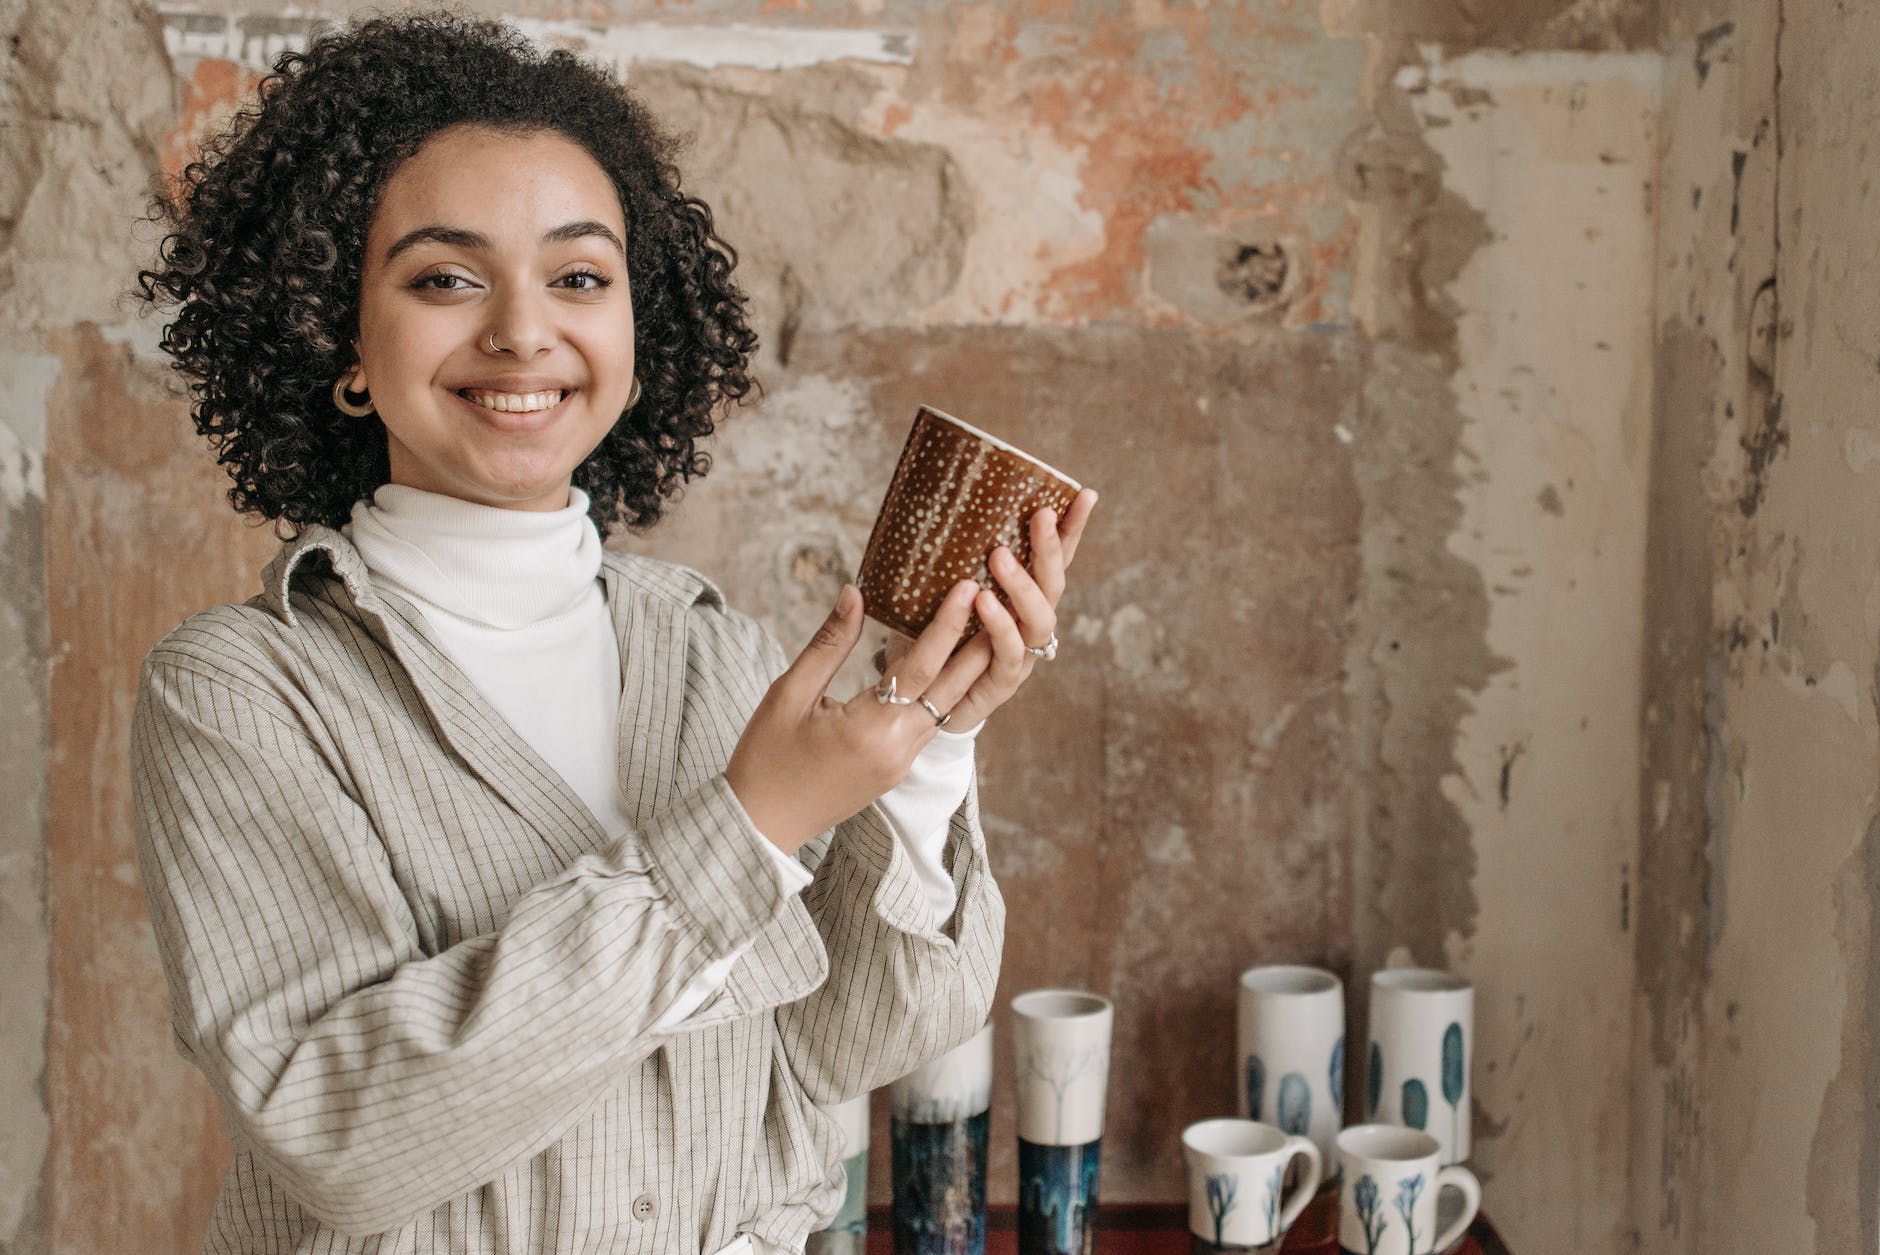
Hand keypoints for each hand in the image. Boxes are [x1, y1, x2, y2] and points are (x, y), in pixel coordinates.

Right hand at [725, 577, 998, 853]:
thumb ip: (828, 643)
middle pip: (951, 690)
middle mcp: (897, 750)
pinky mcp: (896, 772)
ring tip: (987, 628)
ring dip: (966, 670)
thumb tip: (855, 593)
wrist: (758, 826)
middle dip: (980, 646)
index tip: (968, 587)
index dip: (947, 623)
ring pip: (944, 709)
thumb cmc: (765, 759)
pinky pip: (929, 725)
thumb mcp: (789, 694)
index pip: (920, 666)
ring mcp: (900, 765)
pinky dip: (942, 693)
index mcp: (869, 730)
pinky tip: (948, 667)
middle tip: (1005, 605)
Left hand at [920, 487, 1097, 733]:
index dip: (1072, 529)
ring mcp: (1021, 655)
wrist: (914, 702)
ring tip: (1000, 557)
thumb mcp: (939, 591)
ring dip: (1023, 586)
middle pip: (1053, 584)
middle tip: (1040, 515)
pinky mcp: (1001, 684)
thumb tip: (936, 498)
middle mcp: (1029, 625)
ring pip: (1039, 620)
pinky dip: (1000, 627)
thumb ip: (947, 558)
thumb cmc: (931, 637)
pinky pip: (1009, 655)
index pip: (1055, 558)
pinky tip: (984, 602)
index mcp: (1021, 598)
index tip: (1085, 494)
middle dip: (1051, 549)